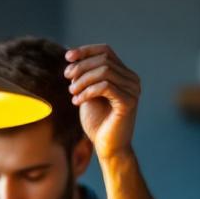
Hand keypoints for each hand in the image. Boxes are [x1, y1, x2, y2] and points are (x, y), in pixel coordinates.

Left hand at [64, 44, 140, 161]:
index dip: (86, 50)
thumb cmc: (97, 122)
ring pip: (104, 71)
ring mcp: (133, 90)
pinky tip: (76, 101)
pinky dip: (87, 91)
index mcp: (124, 75)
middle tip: (66, 78)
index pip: (106, 51)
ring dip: (83, 80)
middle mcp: (132, 79)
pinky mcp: (128, 102)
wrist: (107, 148)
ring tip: (71, 93)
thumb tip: (71, 55)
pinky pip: (105, 87)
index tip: (67, 57)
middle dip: (81, 67)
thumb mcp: (86, 93)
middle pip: (104, 59)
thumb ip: (83, 75)